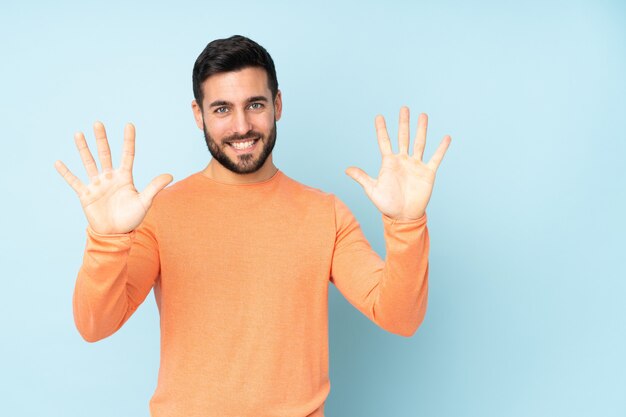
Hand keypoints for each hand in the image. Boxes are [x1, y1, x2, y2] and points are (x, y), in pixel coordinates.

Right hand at [55, 122, 172, 233]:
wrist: (116, 234)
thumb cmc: (131, 218)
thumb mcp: (144, 202)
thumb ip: (154, 187)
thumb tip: (170, 175)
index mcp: (124, 177)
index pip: (127, 155)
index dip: (128, 140)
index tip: (129, 125)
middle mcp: (110, 177)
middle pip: (105, 154)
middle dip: (102, 139)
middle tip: (98, 123)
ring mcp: (97, 184)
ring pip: (89, 163)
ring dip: (84, 149)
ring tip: (78, 134)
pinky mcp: (86, 195)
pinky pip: (74, 182)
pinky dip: (66, 173)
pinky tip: (58, 162)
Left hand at [345, 107, 450, 220]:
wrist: (403, 217)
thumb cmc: (387, 204)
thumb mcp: (372, 190)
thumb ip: (362, 177)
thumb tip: (346, 169)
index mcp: (389, 163)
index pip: (384, 141)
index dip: (381, 129)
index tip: (379, 116)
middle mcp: (403, 160)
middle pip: (403, 137)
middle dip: (403, 123)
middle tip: (404, 108)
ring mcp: (416, 165)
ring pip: (419, 143)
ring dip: (421, 129)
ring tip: (423, 115)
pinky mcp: (427, 173)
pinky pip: (435, 158)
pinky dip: (441, 148)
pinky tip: (446, 137)